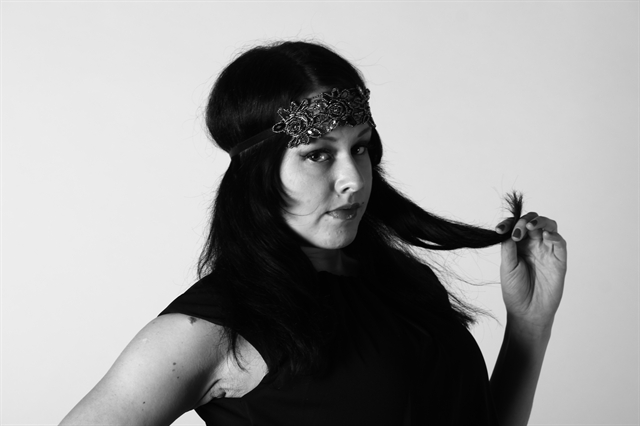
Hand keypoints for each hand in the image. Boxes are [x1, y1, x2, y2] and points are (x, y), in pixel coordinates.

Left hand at [495, 212, 566, 334]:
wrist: (527, 312)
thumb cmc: (515, 291)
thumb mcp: (507, 267)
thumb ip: (508, 248)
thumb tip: (508, 230)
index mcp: (519, 245)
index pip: (515, 226)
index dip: (509, 223)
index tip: (499, 230)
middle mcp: (534, 245)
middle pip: (533, 222)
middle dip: (524, 221)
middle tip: (516, 231)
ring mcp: (547, 251)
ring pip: (549, 226)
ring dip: (540, 222)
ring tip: (530, 226)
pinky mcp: (559, 260)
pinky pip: (560, 242)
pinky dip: (554, 235)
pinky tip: (545, 236)